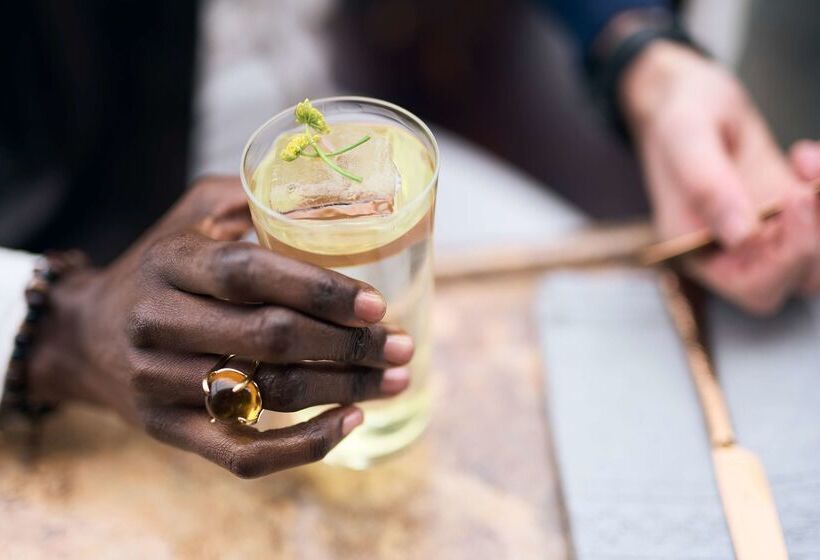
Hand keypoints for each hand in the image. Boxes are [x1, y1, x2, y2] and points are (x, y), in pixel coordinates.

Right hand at [26, 177, 413, 476]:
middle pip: (269, 340)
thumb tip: (331, 196)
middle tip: (401, 345)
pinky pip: (243, 454)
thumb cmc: (159, 266)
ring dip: (343, 391)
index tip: (376, 304)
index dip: (319, 290)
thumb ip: (251, 197)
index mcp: (172, 261)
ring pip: (266, 396)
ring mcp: (160, 383)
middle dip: (349, 346)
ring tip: (395, 379)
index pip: (250, 275)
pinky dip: (305, 446)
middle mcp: (160, 322)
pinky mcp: (168, 430)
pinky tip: (350, 422)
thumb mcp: (192, 214)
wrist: (83, 336)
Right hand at [621, 41, 818, 313]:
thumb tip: (739, 235)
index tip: (795, 204)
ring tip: (810, 164)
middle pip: (799, 278)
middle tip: (807, 189)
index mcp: (698, 251)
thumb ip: (706, 185)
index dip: (787, 259)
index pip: (754, 287)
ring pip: (819, 255)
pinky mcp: (791, 211)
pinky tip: (805, 156)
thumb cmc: (676, 116)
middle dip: (815, 239)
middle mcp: (736, 252)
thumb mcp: (683, 137)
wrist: (690, 97)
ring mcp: (768, 233)